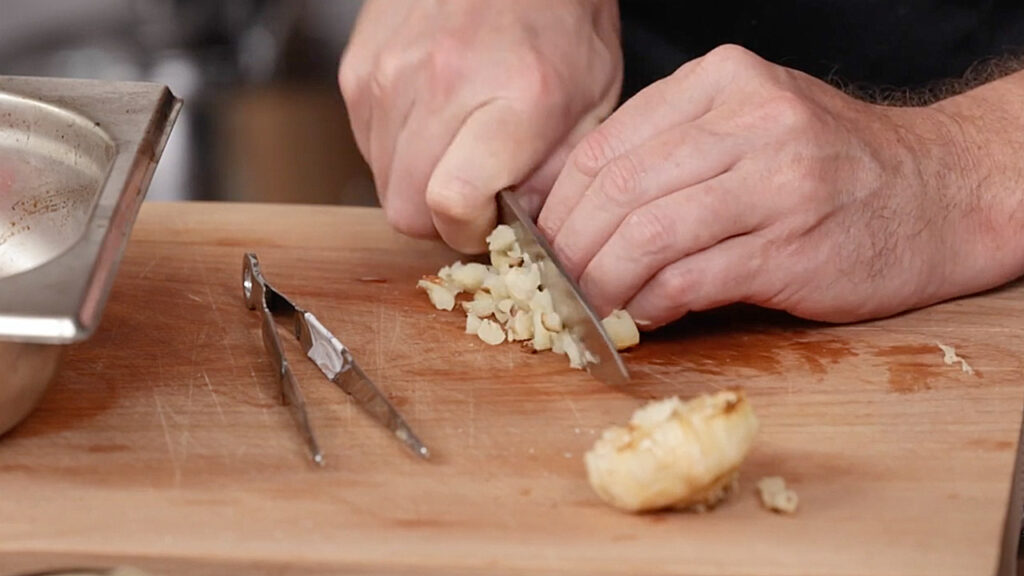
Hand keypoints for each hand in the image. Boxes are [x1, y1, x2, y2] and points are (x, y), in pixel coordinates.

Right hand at [339, 0, 621, 252]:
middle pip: (407, 208)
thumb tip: (519, 233)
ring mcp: (391, 72)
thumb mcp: (592, 103)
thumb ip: (555, 178)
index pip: (452, 204)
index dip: (469, 231)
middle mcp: (443, 82)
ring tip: (456, 146)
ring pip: (383, 182)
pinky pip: (367, 144)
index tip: (490, 221)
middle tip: (474, 192)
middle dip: (441, 218)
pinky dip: (397, 149)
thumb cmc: (561, 21)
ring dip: (417, 182)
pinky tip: (433, 120)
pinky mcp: (360, 67)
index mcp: (514, 98)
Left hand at [539, 44, 991, 327]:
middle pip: (616, 190)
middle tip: (554, 286)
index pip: (605, 145)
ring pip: (646, 235)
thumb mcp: (751, 124)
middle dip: (569, 250)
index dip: (558, 205)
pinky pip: (691, 279)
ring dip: (601, 283)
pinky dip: (651, 305)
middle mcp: (749, 120)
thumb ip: (671, 152)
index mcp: (722, 82)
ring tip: (589, 308)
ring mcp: (775, 182)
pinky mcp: (792, 246)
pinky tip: (643, 316)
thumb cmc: (831, 165)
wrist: (941, 192)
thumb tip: (576, 214)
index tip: (541, 244)